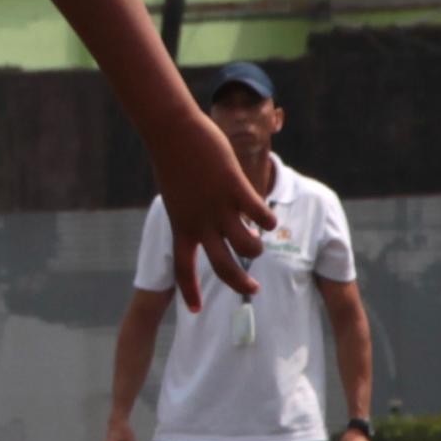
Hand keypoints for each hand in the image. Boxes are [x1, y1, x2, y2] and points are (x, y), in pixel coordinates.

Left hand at [153, 113, 275, 309]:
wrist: (171, 130)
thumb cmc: (172, 156)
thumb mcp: (177, 192)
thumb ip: (191, 210)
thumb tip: (206, 219)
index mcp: (181, 225)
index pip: (183, 268)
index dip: (190, 291)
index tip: (195, 309)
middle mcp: (200, 222)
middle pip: (222, 266)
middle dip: (240, 283)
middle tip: (253, 289)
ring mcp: (218, 206)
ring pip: (248, 245)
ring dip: (257, 247)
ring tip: (259, 239)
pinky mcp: (235, 187)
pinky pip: (260, 213)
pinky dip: (268, 219)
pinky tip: (270, 218)